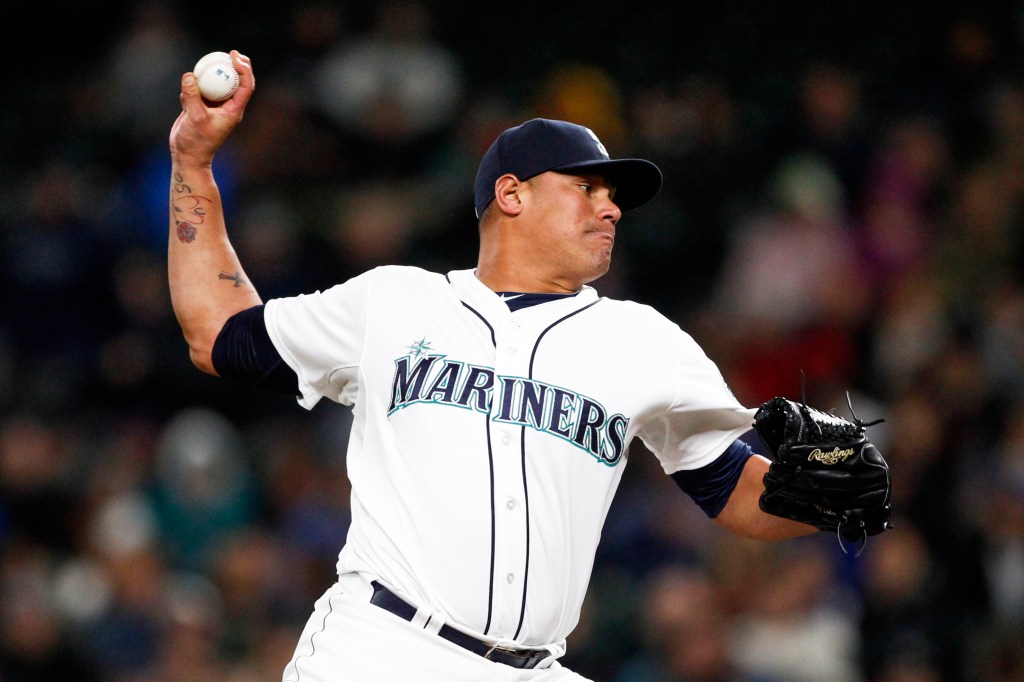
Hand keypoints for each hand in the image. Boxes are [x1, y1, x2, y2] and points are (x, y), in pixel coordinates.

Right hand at [169, 50, 254, 167]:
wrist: (187, 155)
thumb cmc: (196, 141)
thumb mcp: (195, 118)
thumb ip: (192, 96)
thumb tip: (190, 75)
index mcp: (234, 110)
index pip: (245, 86)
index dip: (244, 70)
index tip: (235, 57)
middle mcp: (227, 106)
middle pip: (236, 81)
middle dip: (235, 65)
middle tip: (230, 52)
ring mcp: (214, 106)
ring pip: (217, 83)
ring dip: (211, 73)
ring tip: (205, 65)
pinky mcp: (201, 106)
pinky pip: (199, 89)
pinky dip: (192, 87)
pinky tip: (185, 95)